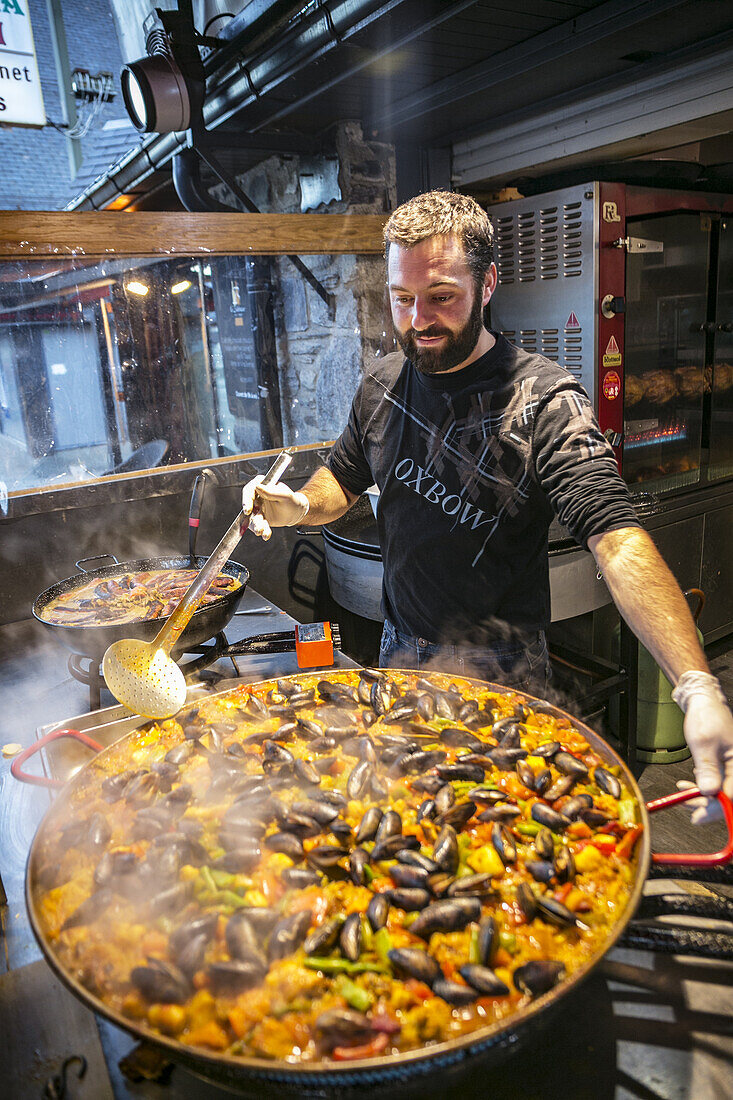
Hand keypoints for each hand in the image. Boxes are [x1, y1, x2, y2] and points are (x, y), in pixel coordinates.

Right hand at [241, 475, 308, 539]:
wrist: (296, 512)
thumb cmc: (292, 501)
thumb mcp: (285, 496)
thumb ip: (272, 492)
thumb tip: (257, 487)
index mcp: (262, 485)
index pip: (250, 489)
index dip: (247, 499)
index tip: (248, 509)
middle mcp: (257, 496)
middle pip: (247, 503)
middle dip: (248, 514)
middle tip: (251, 520)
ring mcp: (257, 507)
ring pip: (252, 517)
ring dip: (256, 525)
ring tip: (261, 531)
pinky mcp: (260, 518)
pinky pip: (258, 525)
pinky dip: (262, 531)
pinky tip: (266, 535)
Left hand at [671, 671, 732, 820]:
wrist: (704, 702)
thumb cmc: (707, 718)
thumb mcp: (703, 744)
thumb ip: (707, 769)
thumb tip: (709, 792)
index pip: (731, 795)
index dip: (715, 809)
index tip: (698, 817)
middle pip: (727, 796)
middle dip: (707, 805)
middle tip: (689, 811)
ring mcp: (732, 767)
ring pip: (720, 791)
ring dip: (702, 796)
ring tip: (684, 795)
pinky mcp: (725, 765)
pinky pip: (717, 782)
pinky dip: (703, 786)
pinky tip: (690, 785)